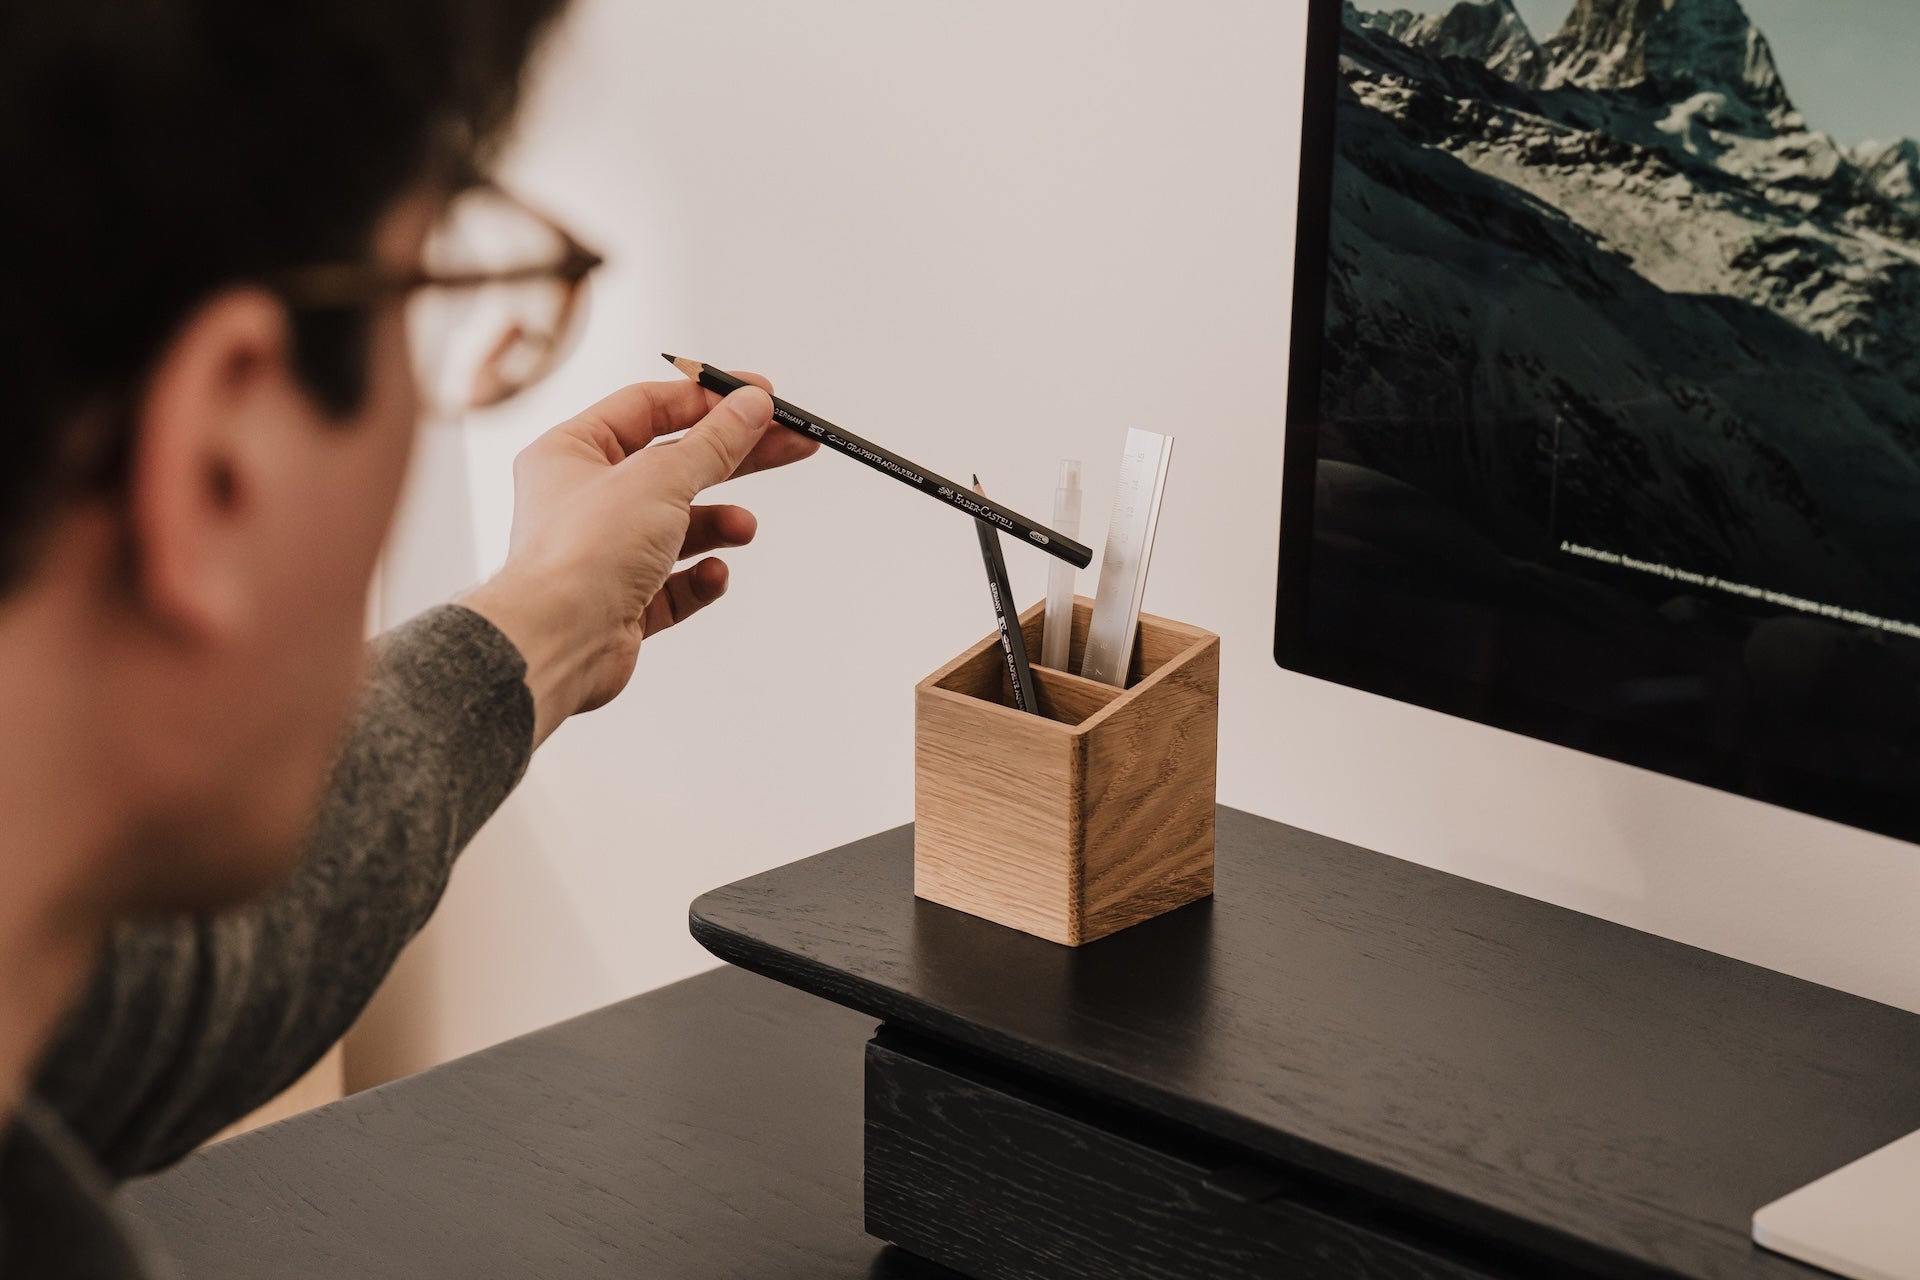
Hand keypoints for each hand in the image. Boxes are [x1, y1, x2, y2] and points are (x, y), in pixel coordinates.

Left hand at [461, 374, 817, 744]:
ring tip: (744, 528)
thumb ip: (714, 442)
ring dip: (718, 525)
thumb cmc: (581, 554)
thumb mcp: (661, 478)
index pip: (648, 408)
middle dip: (735, 457)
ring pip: (678, 527)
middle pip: (675, 464)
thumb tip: (752, 406)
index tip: (761, 398)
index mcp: (571, 453)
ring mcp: (603, 553)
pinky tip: (713, 575)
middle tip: (791, 444)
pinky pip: (674, 584)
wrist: (558, 642)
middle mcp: (583, 500)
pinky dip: (700, 579)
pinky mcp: (622, 603)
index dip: (708, 400)